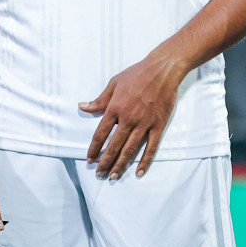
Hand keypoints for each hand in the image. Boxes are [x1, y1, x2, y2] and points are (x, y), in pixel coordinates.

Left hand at [79, 50, 185, 178]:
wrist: (163, 70)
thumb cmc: (137, 74)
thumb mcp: (114, 83)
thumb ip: (99, 99)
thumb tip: (82, 106)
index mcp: (115, 108)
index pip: (101, 134)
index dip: (94, 149)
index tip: (90, 159)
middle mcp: (128, 119)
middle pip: (114, 146)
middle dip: (105, 162)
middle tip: (99, 174)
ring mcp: (144, 124)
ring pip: (130, 149)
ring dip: (120, 164)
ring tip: (113, 176)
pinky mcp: (158, 125)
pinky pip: (151, 147)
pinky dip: (145, 161)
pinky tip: (139, 172)